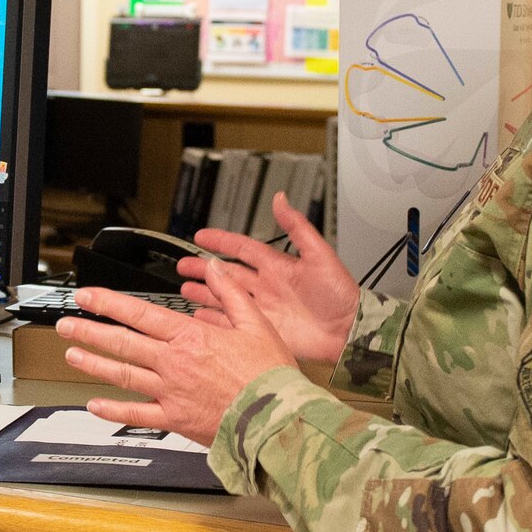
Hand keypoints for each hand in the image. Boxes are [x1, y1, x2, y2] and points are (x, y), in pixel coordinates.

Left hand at [59, 259, 291, 446]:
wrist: (277, 418)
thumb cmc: (270, 376)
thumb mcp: (257, 323)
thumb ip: (230, 293)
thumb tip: (213, 268)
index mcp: (192, 336)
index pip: (140, 314)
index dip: (108, 303)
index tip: (86, 296)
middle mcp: (174, 362)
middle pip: (122, 342)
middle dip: (89, 330)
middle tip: (66, 324)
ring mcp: (170, 392)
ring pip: (123, 374)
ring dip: (94, 363)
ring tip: (72, 354)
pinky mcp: (174, 420)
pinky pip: (136, 414)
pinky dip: (113, 410)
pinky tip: (94, 404)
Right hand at [177, 192, 359, 363]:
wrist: (348, 331)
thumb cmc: (341, 294)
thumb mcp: (320, 255)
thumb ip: (298, 227)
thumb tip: (282, 200)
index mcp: (278, 265)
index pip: (241, 248)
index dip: (221, 241)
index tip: (202, 236)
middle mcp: (266, 285)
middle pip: (227, 273)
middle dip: (204, 268)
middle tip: (183, 265)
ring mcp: (263, 308)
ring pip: (225, 297)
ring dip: (205, 293)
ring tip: (186, 289)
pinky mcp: (263, 329)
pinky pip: (233, 322)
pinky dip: (215, 320)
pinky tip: (202, 317)